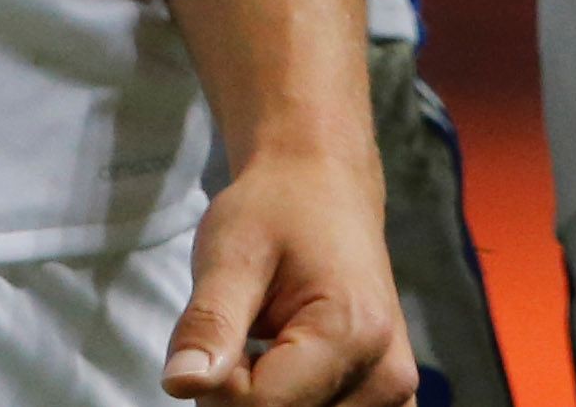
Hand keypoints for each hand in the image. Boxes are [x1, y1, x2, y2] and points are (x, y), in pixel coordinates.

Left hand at [164, 145, 414, 406]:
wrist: (325, 189)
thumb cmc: (275, 211)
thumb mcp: (230, 252)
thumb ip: (209, 324)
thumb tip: (179, 384)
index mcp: (351, 334)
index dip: (217, 379)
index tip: (222, 325)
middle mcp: (387, 376)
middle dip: (242, 392)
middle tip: (245, 328)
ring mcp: (395, 394)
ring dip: (268, 398)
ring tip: (270, 340)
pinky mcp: (392, 400)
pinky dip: (295, 402)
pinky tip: (291, 363)